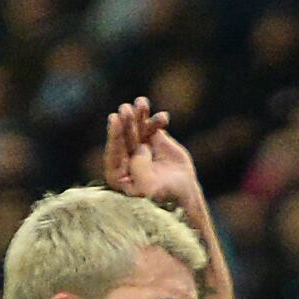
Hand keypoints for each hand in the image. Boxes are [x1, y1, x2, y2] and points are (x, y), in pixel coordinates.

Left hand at [104, 97, 201, 215]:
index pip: (114, 153)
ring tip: (141, 103)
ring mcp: (139, 147)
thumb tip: (140, 149)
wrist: (185, 194)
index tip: (114, 119)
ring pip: (136, 127)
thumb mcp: (151, 189)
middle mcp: (125, 159)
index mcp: (118, 174)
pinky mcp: (153, 139)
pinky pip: (153, 125)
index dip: (114, 135)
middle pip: (123, 137)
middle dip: (125, 122)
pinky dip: (157, 120)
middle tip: (126, 109)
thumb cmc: (165, 196)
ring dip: (139, 115)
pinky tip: (164, 118)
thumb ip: (141, 170)